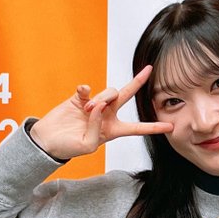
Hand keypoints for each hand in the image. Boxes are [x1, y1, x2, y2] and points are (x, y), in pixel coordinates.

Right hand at [28, 65, 171, 160]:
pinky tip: (82, 95)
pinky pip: (89, 88)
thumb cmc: (69, 147)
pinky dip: (86, 91)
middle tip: (149, 69)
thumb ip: (98, 127)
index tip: (171, 126)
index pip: (138, 128)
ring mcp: (94, 104)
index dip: (154, 128)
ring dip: (101, 99)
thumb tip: (99, 106)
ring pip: (109, 92)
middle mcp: (107, 114)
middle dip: (138, 82)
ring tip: (87, 110)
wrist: (47, 141)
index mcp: (113, 130)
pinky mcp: (80, 97)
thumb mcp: (88, 145)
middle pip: (127, 96)